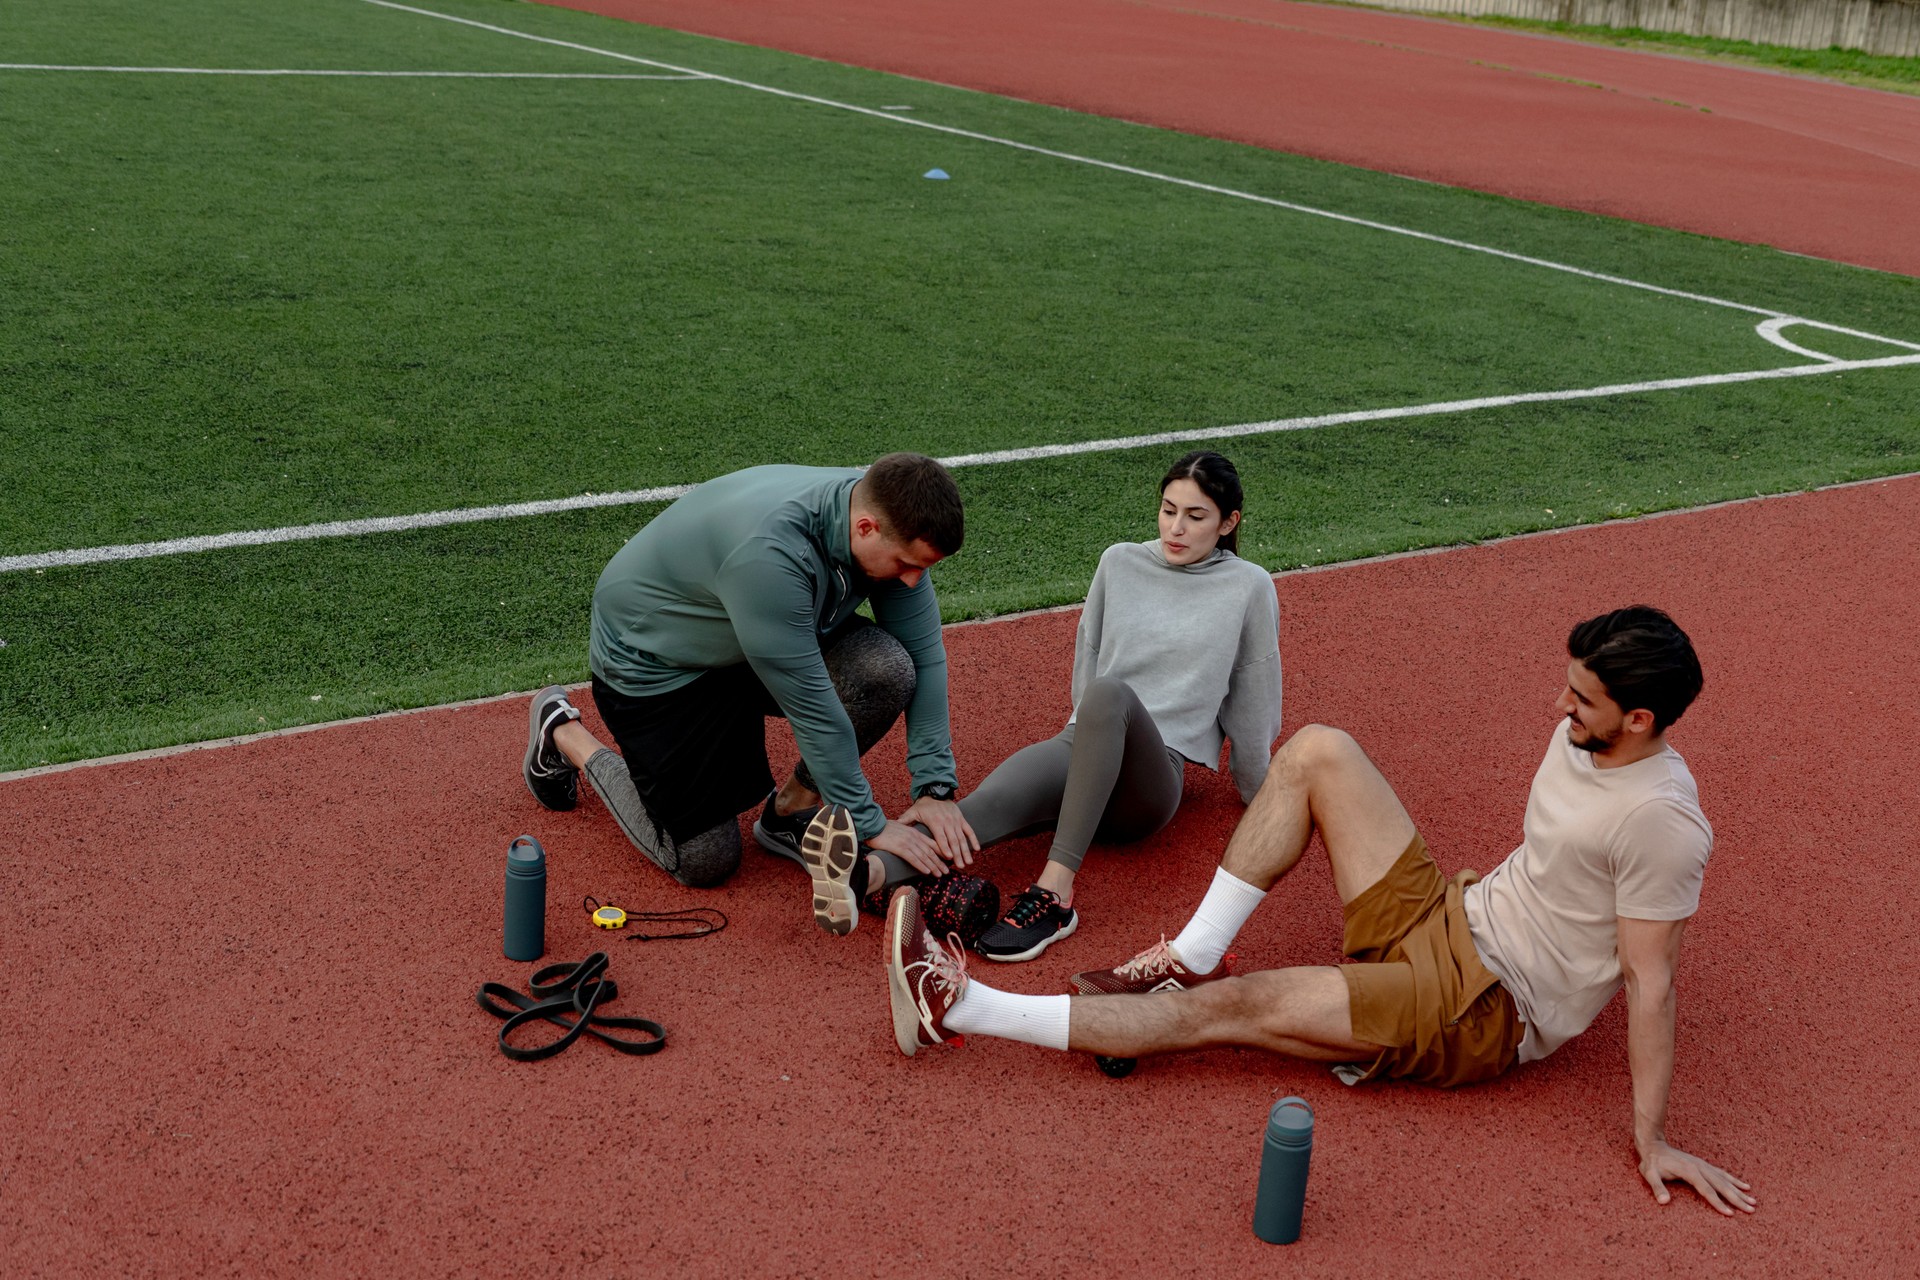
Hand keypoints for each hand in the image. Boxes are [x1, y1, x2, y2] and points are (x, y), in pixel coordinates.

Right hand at [865, 819, 949, 876]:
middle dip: (939, 862)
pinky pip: (913, 858)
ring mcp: (908, 842)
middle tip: (947, 871)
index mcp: (915, 832)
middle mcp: (914, 837)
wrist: (873, 825)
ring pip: (924, 856)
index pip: (931, 843)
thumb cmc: (884, 828)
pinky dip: (921, 865)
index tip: (948, 859)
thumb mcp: (900, 829)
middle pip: (930, 851)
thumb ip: (907, 835)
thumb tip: (911, 843)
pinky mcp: (900, 847)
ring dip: (933, 866)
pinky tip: (927, 871)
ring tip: (940, 874)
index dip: (941, 852)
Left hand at [896, 796, 978, 868]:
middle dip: (957, 854)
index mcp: (935, 822)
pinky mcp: (961, 819)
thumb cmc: (923, 804)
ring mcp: (956, 821)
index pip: (941, 837)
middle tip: (961, 866)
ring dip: (966, 851)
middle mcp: (947, 822)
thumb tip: (894, 826)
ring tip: (968, 862)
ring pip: (962, 838)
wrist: (936, 791)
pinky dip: (973, 840)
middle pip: (953, 840)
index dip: (944, 847)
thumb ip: (905, 820)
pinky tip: (977, 849)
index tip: (948, 857)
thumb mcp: (913, 811)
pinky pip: (969, 830)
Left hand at [1637, 1140, 1755, 1215]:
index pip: (1706, 1190)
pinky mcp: (1704, 1165)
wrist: (1653, 1146)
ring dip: (1739, 1191)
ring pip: (1725, 1180)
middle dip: (1737, 1199)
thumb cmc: (1651, 1163)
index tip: (1730, 1214)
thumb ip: (1657, 1187)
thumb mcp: (1649, 1174)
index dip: (1718, 1202)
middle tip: (1751, 1210)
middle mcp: (1700, 1167)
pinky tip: (1745, 1186)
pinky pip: (1722, 1173)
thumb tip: (1663, 1202)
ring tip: (1754, 1201)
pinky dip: (1734, 1180)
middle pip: (1721, 1185)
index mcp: (1690, 1171)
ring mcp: (1703, 1165)